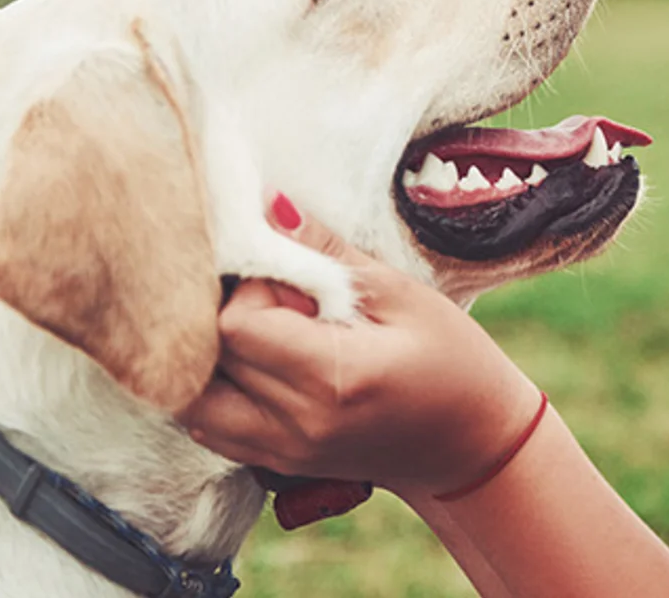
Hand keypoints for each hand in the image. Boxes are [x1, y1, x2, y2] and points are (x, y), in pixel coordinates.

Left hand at [183, 196, 545, 499]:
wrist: (475, 447)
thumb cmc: (453, 362)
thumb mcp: (403, 296)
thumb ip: (327, 253)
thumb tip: (268, 205)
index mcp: (334, 378)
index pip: (235, 324)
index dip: (248, 288)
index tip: (285, 279)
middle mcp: (299, 423)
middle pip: (207, 356)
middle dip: (224, 316)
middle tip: (273, 301)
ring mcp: (283, 451)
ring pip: (193, 397)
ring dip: (208, 356)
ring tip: (257, 333)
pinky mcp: (276, 463)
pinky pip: (207, 426)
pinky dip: (213, 391)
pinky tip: (254, 366)